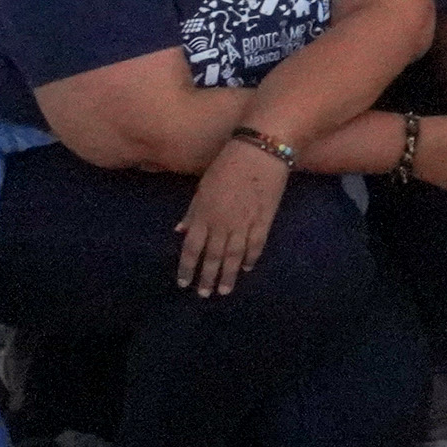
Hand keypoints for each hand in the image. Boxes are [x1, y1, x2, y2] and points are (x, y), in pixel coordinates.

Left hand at [176, 142, 289, 295]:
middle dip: (207, 277)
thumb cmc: (227, 164)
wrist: (262, 151)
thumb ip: (193, 211)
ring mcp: (245, 223)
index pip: (191, 249)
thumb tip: (181, 231)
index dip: (187, 267)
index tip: (184, 283)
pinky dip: (251, 257)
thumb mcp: (203, 186)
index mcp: (204, 215)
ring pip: (234, 256)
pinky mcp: (265, 219)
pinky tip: (246, 268)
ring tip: (225, 291)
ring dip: (228, 275)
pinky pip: (256, 244)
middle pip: (213, 257)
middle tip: (204, 295)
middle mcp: (222, 224)